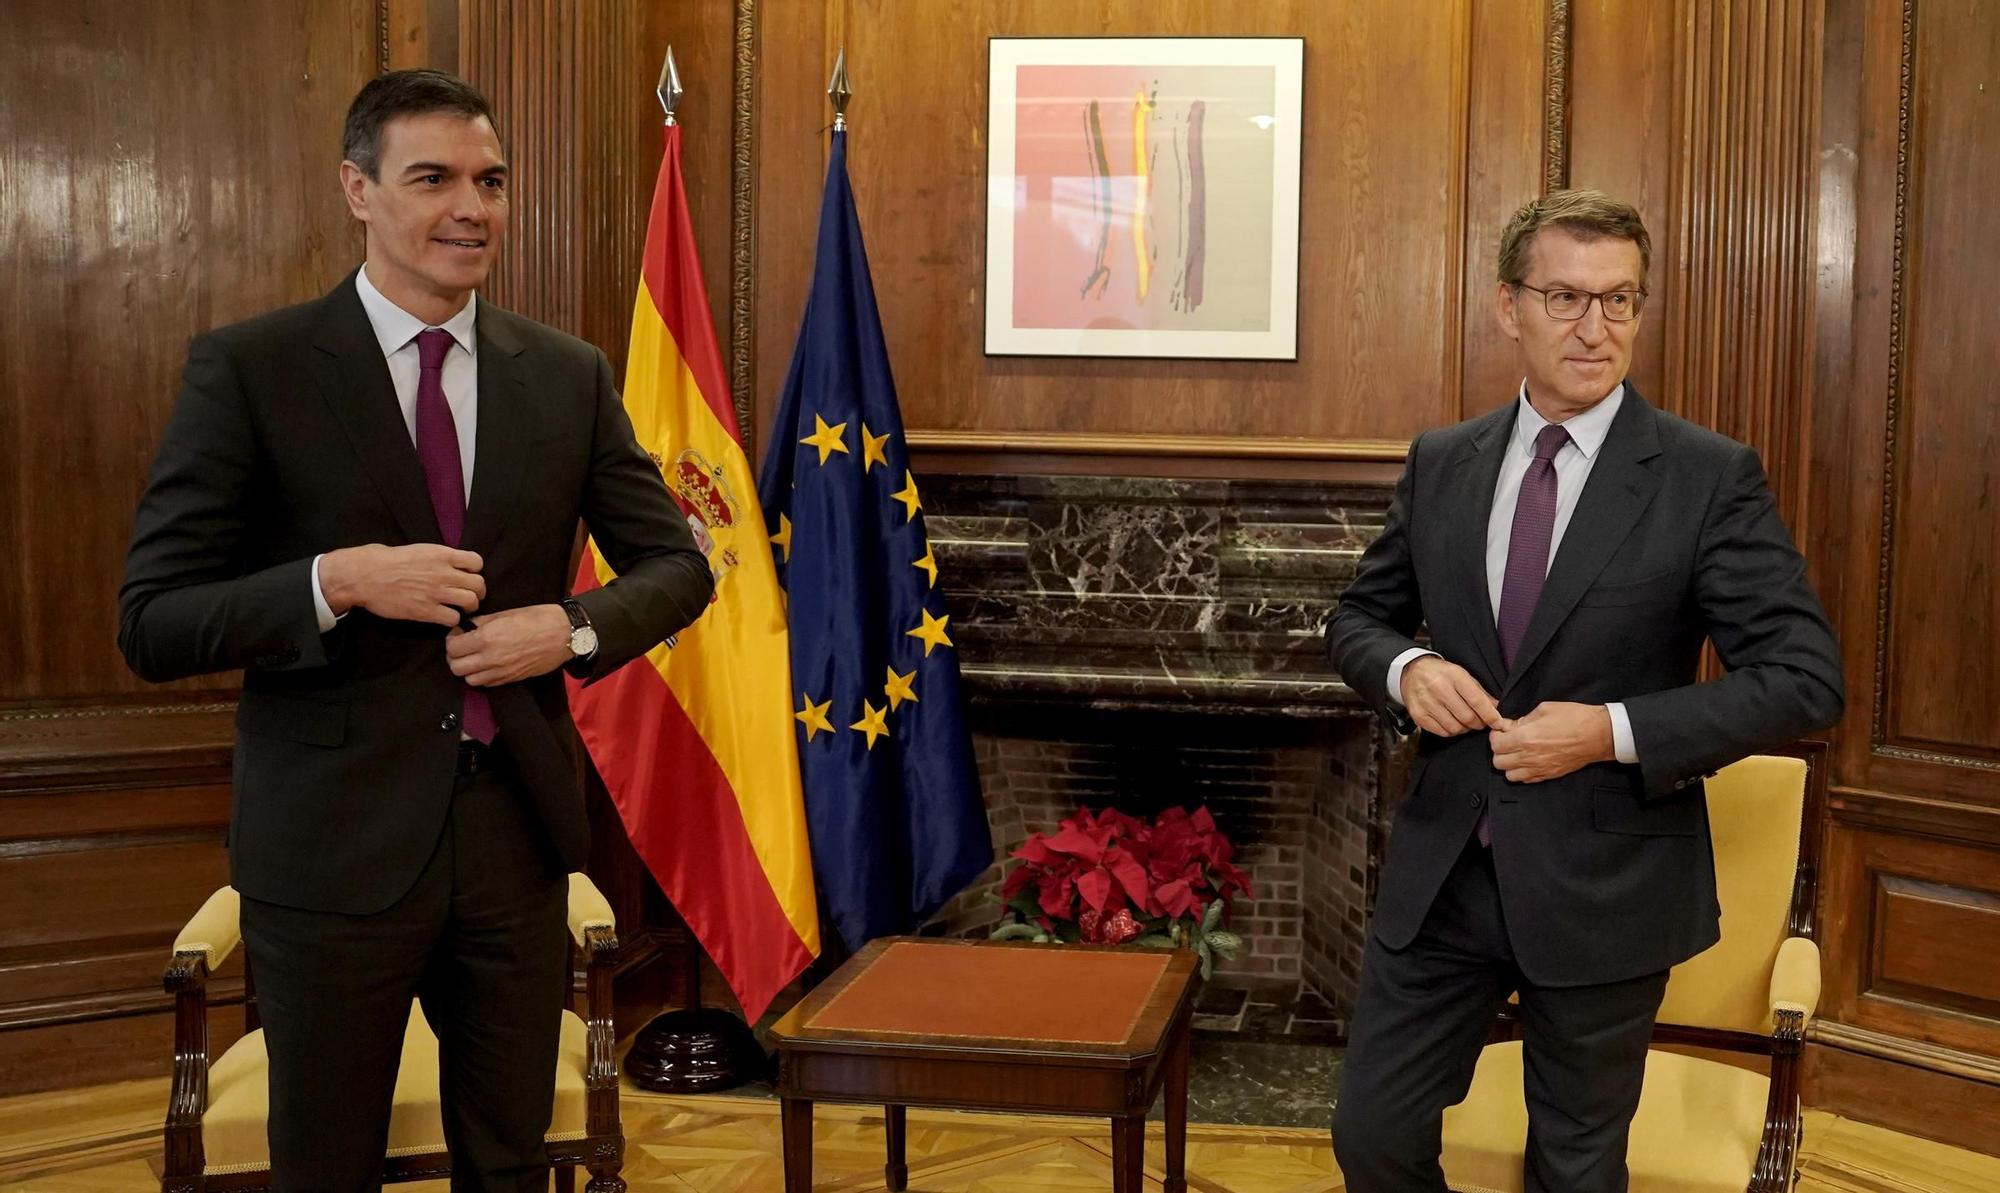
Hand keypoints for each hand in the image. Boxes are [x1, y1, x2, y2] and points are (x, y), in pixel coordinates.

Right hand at [319, 544, 483, 627]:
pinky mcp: (427, 611)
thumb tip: (451, 564)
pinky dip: (453, 620)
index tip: (467, 576)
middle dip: (477, 592)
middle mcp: (444, 573)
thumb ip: (439, 558)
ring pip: (471, 602)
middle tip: (469, 596)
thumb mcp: (418, 549)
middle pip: (479, 584)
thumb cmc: (386, 559)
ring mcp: (437, 593)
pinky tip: (445, 617)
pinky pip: (453, 619)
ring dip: (469, 607)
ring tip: (460, 608)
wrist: (365, 575)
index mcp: (442, 554)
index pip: (477, 562)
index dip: (475, 571)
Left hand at [446, 604, 572, 686]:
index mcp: (487, 638)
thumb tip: (467, 627)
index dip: (452, 639)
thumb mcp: (506, 613)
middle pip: (456, 667)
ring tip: (475, 657)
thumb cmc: (538, 618)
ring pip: (469, 679)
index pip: (453, 647)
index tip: (459, 633)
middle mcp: (490, 658)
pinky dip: (482, 676)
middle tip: (463, 646)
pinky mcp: (511, 679)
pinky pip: (486, 684)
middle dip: (455, 656)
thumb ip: (483, 622)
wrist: (564, 634)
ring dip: (468, 669)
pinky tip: (488, 664)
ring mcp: (501, 672)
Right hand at [1400, 655, 1505, 736]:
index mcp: (1453, 676)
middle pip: (1467, 717)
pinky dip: (1451, 731)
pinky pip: (1442, 732)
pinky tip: (1452, 722)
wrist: (1412, 672)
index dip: (1490, 715)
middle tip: (1481, 722)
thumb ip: (1480, 693)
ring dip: (1465, 728)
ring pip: (1455, 727)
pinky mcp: (1418, 715)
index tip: (1498, 723)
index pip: (1476, 700)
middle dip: (1478, 723)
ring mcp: (1426, 703)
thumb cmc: (1441, 674)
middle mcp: (1438, 688)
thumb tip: (1497, 709)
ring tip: (1465, 721)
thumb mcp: (1462, 675)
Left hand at [1489, 702, 1615, 782]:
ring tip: (1517, 753)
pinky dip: (1521, 772)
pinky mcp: (1548, 775)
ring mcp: (1538, 768)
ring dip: (1509, 763)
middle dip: (1500, 750)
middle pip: (1498, 762)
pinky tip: (1528, 761)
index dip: (1496, 735)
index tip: (1502, 730)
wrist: (1598, 735)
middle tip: (1508, 741)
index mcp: (1524, 738)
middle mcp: (1528, 757)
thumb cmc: (1574, 718)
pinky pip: (1525, 780)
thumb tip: (1510, 725)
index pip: (1495, 744)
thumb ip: (1523, 719)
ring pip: (1508, 775)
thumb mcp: (1544, 709)